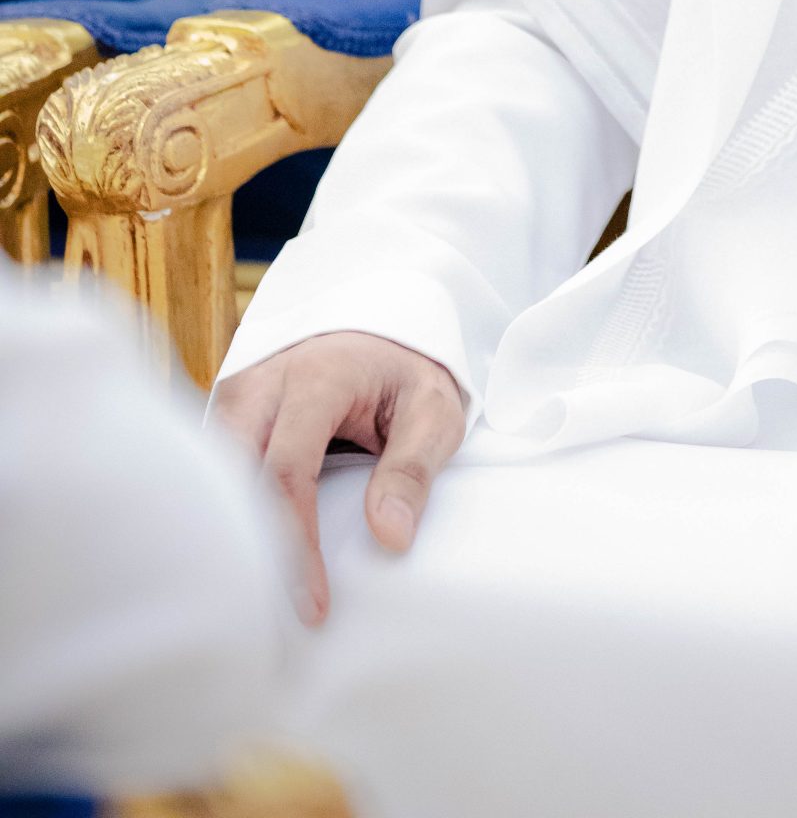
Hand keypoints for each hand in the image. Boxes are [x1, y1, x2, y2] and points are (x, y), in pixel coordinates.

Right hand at [212, 330, 464, 625]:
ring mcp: (235, 396)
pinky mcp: (225, 413)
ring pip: (210, 475)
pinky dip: (219, 517)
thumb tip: (390, 538)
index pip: (288, 471)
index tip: (313, 607)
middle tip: (267, 622)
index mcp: (317, 378)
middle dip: (246, 549)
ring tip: (249, 607)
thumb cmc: (407, 373)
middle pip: (232, 474)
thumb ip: (413, 469)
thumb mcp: (434, 410)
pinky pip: (209, 471)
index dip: (294, 545)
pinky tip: (237, 566)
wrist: (378, 326)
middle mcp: (262, 384)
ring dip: (226, 537)